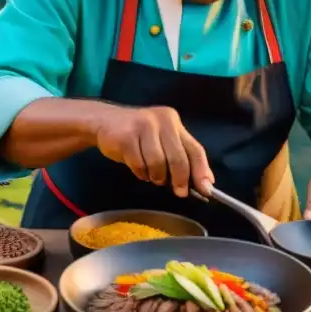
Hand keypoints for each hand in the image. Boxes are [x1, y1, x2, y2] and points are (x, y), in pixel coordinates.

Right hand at [95, 105, 213, 197]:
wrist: (104, 122)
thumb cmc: (138, 136)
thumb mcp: (162, 141)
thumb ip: (182, 156)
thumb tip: (205, 182)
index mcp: (174, 121)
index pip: (194, 148)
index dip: (201, 170)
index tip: (206, 189)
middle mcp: (161, 120)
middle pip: (178, 158)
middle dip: (180, 179)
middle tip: (179, 192)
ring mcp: (143, 125)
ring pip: (158, 163)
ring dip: (155, 175)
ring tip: (151, 174)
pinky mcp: (126, 136)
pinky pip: (138, 164)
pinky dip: (140, 172)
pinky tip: (137, 168)